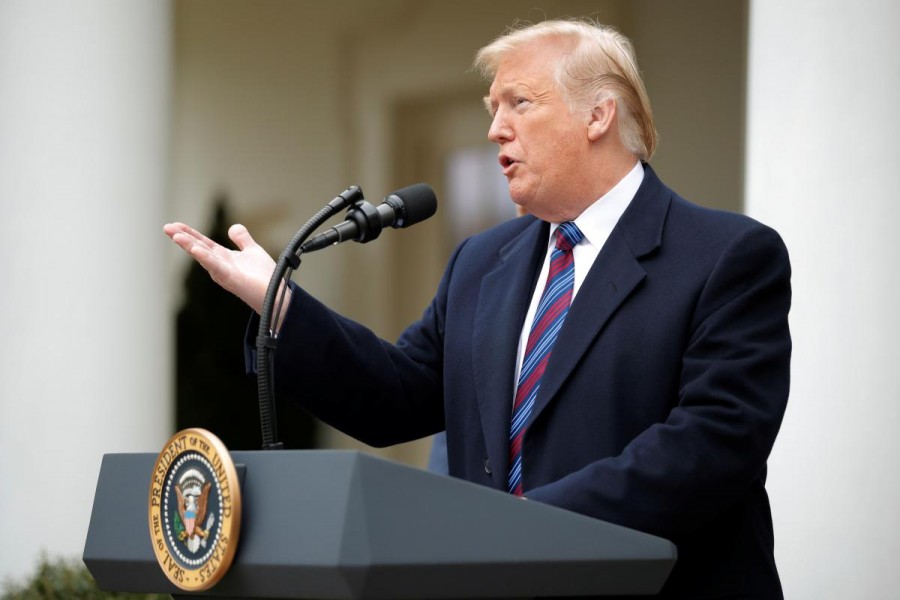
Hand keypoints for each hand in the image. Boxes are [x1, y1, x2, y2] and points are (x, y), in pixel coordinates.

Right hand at [163, 222, 288, 314]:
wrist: (277, 295)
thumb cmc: (265, 277)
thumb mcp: (253, 251)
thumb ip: (242, 239)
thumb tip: (233, 227)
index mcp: (223, 258)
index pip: (203, 243)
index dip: (189, 233)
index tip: (174, 224)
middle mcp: (220, 266)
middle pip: (198, 248)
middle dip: (183, 238)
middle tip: (166, 227)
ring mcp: (224, 273)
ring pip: (203, 257)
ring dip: (189, 246)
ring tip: (175, 235)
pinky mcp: (232, 280)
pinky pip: (217, 267)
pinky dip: (206, 258)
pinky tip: (196, 250)